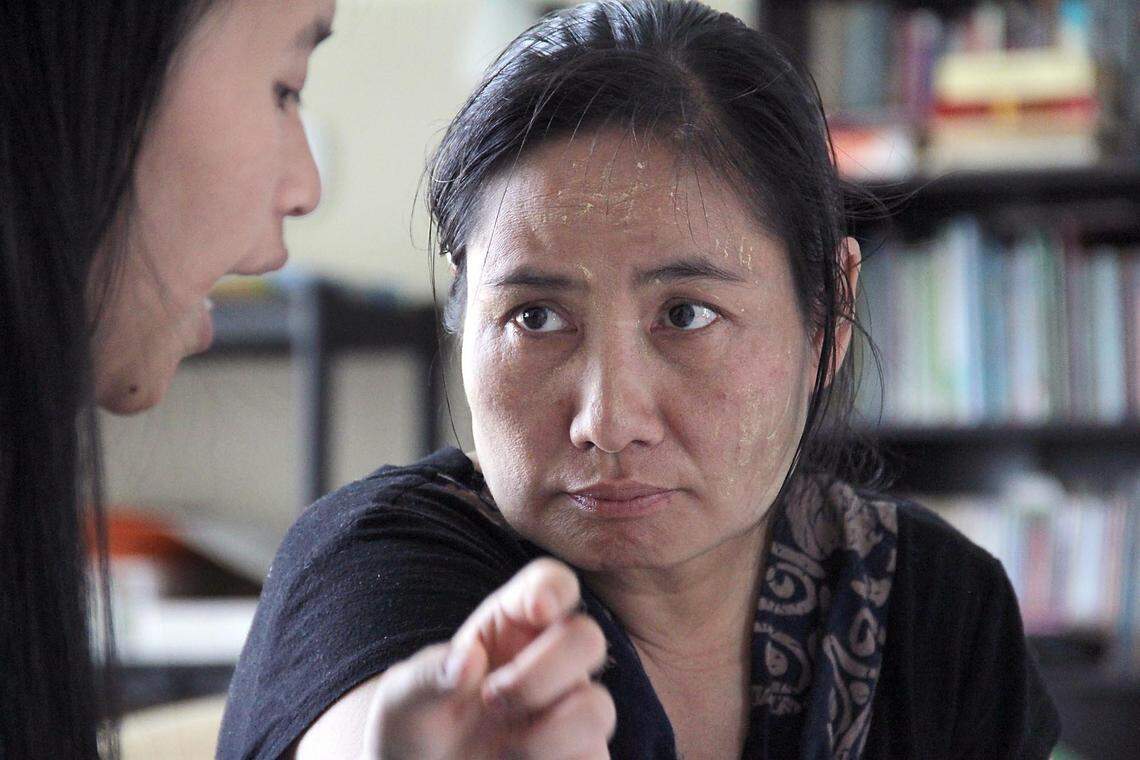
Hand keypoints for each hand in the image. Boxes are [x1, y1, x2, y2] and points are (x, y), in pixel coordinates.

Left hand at [359, 558, 614, 759]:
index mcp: (508, 628)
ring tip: (504, 749)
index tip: (538, 610)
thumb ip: (427, 677)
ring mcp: (568, 713)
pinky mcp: (580, 757)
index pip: (551, 584)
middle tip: (493, 700)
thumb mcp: (401, 702)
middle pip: (587, 638)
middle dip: (543, 671)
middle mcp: (548, 663)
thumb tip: (470, 660)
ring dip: (548, 733)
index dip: (555, 587)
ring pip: (598, 706)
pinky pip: (595, 757)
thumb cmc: (413, 732)